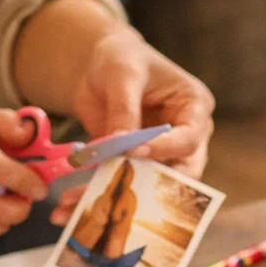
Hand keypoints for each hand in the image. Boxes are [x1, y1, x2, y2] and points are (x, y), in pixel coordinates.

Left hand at [50, 29, 213, 227]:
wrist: (100, 66)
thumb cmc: (121, 58)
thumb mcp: (121, 73)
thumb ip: (124, 108)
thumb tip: (122, 147)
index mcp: (195, 109)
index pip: (188, 139)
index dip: (164, 149)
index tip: (135, 152)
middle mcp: (185, 139)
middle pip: (178, 175)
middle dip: (147, 188)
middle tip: (119, 197)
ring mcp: (162, 158)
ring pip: (148, 189)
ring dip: (115, 200)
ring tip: (78, 208)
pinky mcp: (136, 169)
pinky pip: (122, 188)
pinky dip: (97, 197)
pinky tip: (70, 206)